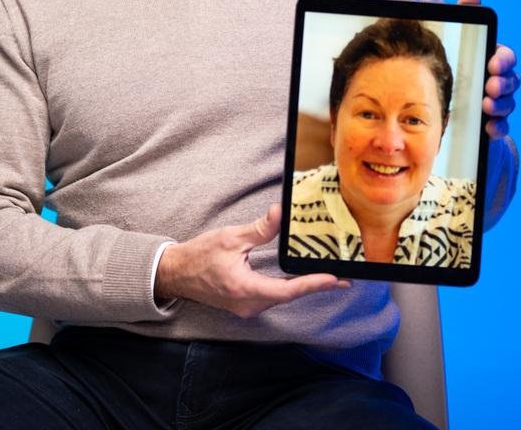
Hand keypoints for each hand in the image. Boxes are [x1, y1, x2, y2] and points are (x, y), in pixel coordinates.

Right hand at [154, 204, 346, 318]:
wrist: (176, 273)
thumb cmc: (199, 256)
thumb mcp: (230, 238)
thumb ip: (259, 229)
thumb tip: (280, 213)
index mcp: (245, 288)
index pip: (287, 290)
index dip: (312, 285)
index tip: (334, 280)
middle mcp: (248, 304)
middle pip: (289, 296)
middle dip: (316, 286)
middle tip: (344, 279)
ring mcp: (246, 307)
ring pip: (281, 298)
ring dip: (303, 288)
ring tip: (327, 278)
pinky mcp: (244, 304)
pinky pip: (272, 297)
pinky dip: (289, 289)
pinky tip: (300, 281)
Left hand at [457, 0, 520, 139]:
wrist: (447, 104)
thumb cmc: (455, 65)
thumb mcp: (454, 40)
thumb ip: (464, 16)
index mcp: (493, 61)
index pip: (506, 57)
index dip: (503, 60)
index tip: (492, 64)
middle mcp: (500, 81)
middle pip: (511, 81)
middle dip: (503, 83)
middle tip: (490, 86)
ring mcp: (499, 103)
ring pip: (508, 104)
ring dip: (501, 105)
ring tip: (486, 105)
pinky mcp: (493, 124)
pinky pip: (502, 127)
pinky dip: (498, 127)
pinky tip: (489, 128)